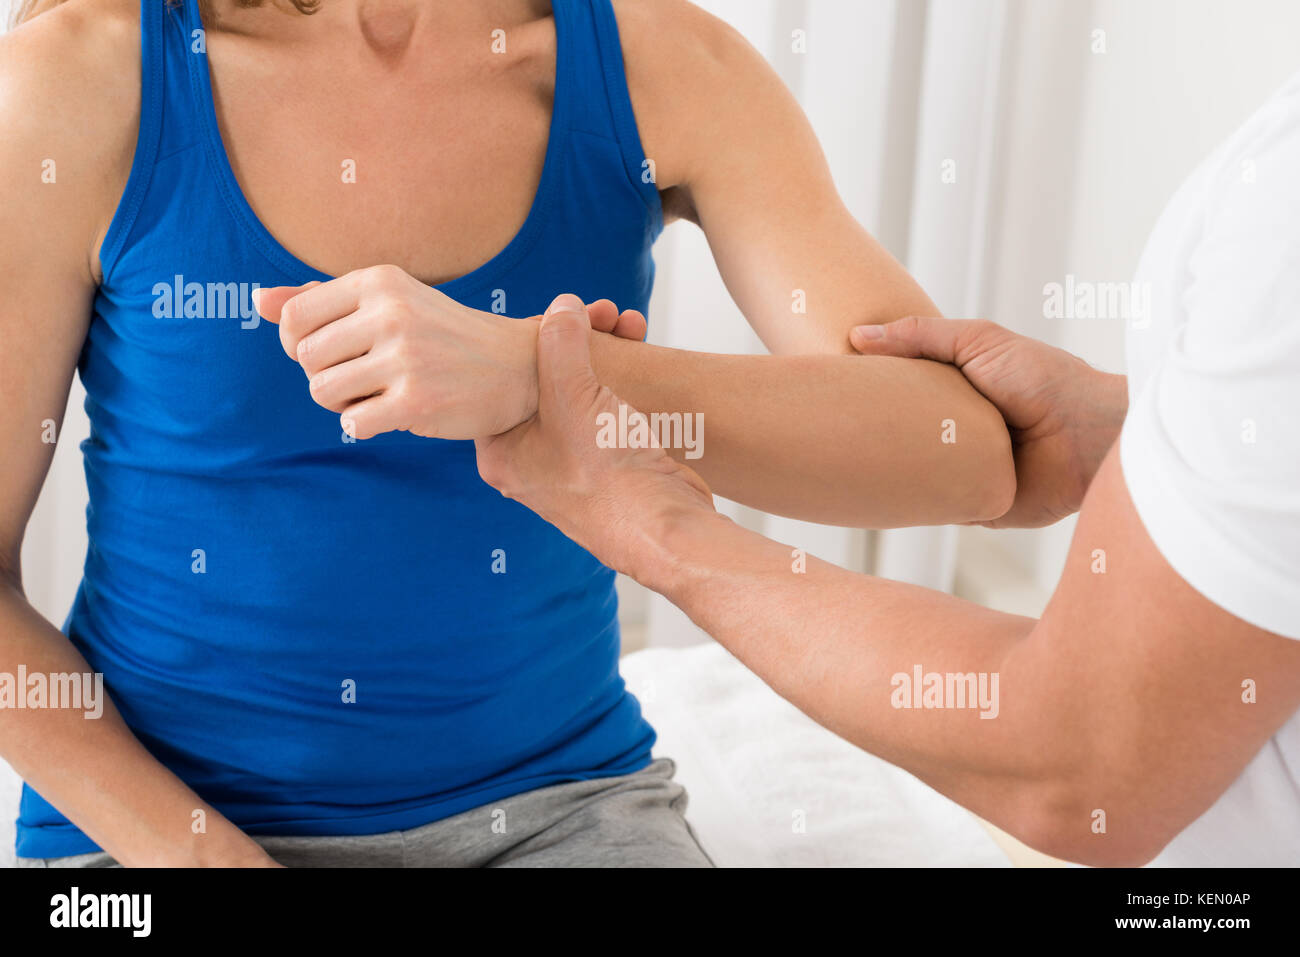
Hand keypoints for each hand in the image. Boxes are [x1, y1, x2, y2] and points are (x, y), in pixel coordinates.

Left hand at [254, 267, 649, 440]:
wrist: (517, 367)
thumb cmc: (442, 335)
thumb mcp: (388, 303)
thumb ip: (321, 300)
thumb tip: (257, 299)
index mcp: (379, 281)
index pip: (294, 317)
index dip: (298, 344)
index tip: (333, 353)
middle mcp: (391, 313)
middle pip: (305, 358)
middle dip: (325, 376)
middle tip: (365, 377)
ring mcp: (405, 357)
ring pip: (322, 392)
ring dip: (342, 403)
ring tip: (377, 395)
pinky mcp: (417, 400)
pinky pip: (353, 423)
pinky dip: (365, 425)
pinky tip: (393, 414)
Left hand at [475, 295, 713, 581]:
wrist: (667, 527)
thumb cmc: (609, 477)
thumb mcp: (572, 396)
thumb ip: (559, 344)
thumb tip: (561, 306)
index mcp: (501, 453)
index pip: (497, 379)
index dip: (526, 338)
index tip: (557, 313)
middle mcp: (531, 459)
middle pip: (541, 378)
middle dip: (574, 338)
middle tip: (602, 313)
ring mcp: (570, 461)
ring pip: (577, 388)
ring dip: (603, 350)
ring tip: (629, 324)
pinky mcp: (607, 459)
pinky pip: (605, 405)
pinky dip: (621, 375)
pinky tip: (638, 346)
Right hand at [850, 318, 1127, 527]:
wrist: (1091, 434)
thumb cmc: (1045, 378)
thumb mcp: (977, 341)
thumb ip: (920, 336)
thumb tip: (857, 336)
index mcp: (956, 397)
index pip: (901, 396)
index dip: (868, 393)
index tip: (828, 387)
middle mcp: (958, 436)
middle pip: (899, 437)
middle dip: (867, 435)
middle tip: (821, 429)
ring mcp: (967, 473)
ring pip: (912, 476)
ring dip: (884, 473)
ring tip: (835, 464)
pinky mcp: (978, 507)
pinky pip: (935, 508)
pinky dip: (913, 504)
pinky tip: (877, 496)